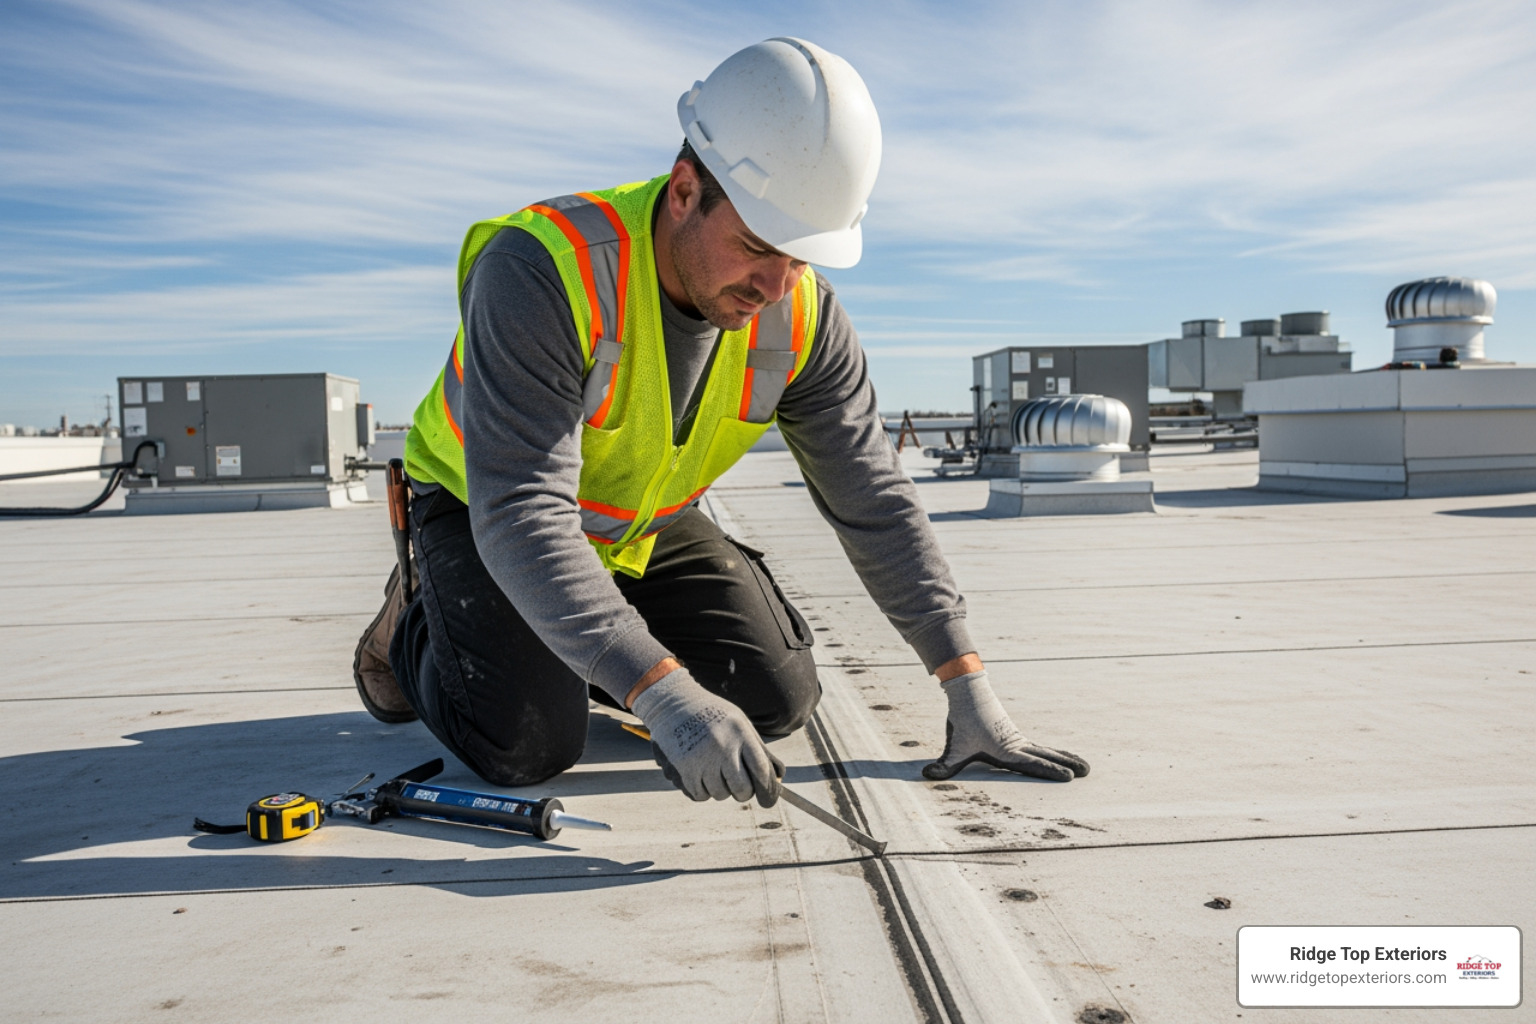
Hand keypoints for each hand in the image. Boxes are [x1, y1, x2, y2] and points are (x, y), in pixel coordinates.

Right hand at [632, 668, 781, 806]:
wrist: (672, 704)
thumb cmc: (713, 715)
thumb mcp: (739, 723)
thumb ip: (759, 750)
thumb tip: (779, 777)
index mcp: (740, 733)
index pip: (761, 770)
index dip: (768, 790)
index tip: (768, 800)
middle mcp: (722, 746)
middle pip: (742, 789)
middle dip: (744, 793)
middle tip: (739, 786)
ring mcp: (702, 758)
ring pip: (720, 794)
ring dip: (720, 789)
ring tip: (714, 769)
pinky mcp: (683, 768)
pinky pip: (700, 795)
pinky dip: (702, 790)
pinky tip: (700, 772)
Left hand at [923, 670, 1088, 781]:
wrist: (969, 692)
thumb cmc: (963, 721)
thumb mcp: (953, 747)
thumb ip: (944, 765)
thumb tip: (927, 775)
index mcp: (1006, 750)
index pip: (1032, 764)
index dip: (1050, 771)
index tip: (1069, 777)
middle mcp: (1017, 744)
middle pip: (1046, 756)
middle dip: (1066, 764)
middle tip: (1088, 771)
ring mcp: (1018, 739)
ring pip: (1045, 749)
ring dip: (1064, 757)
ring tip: (1083, 765)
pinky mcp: (1015, 735)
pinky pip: (1038, 746)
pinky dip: (1052, 752)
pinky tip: (1058, 757)